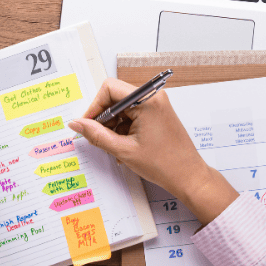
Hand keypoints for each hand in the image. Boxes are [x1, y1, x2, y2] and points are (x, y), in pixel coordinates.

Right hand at [68, 78, 238, 225]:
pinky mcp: (157, 113)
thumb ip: (96, 135)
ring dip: (113, 125)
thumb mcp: (123, 150)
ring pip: (122, 107)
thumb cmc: (164, 164)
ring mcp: (156, 104)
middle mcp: (153, 97)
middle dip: (103, 117)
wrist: (189, 177)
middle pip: (115, 96)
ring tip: (114, 146)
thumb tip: (77, 123)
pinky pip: (132, 113)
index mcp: (147, 101)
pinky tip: (123, 145)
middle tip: (98, 137)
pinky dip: (123, 127)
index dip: (95, 106)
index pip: (109, 89)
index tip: (88, 124)